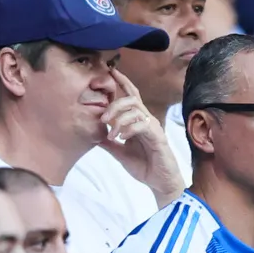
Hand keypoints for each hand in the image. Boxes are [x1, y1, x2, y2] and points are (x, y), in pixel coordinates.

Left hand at [92, 66, 179, 196]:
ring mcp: (153, 127)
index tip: (111, 70)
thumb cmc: (144, 165)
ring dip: (119, 120)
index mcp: (139, 120)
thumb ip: (108, 141)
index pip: (132, 95)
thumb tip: (93, 133)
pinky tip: (122, 139)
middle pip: (131, 99)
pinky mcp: (157, 137)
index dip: (123, 81)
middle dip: (114, 105)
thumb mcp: (120, 152)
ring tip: (111, 134)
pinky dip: (129, 129)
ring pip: (136, 110)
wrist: (160, 182)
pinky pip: (142, 125)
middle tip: (102, 119)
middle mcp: (147, 119)